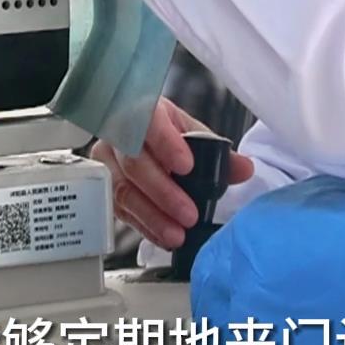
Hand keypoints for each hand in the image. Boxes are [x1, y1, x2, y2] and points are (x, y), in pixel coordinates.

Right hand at [91, 98, 254, 250]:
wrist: (137, 135)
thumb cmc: (165, 133)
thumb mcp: (193, 135)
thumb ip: (218, 152)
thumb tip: (244, 169)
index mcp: (144, 109)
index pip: (149, 120)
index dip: (166, 143)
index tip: (187, 166)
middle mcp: (118, 132)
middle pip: (134, 162)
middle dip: (164, 192)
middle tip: (189, 214)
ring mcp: (105, 160)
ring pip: (122, 189)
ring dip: (152, 216)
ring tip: (177, 234)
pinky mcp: (101, 186)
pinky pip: (119, 209)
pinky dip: (143, 225)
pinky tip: (162, 236)